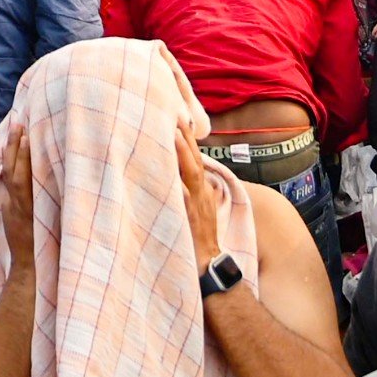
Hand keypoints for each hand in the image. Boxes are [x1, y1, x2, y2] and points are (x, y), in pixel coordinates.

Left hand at [171, 128, 225, 268]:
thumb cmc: (195, 237)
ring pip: (192, 172)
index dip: (186, 137)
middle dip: (185, 135)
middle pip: (195, 158)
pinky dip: (178, 181)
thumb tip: (169, 172)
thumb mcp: (193, 208)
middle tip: (173, 112)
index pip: (194, 158)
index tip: (176, 116)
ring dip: (183, 151)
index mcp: (201, 189)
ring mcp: (198, 204)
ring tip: (172, 130)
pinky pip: (184, 196)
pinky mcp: (192, 217)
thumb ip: (183, 190)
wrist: (208, 265)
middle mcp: (201, 193)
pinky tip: (168, 168)